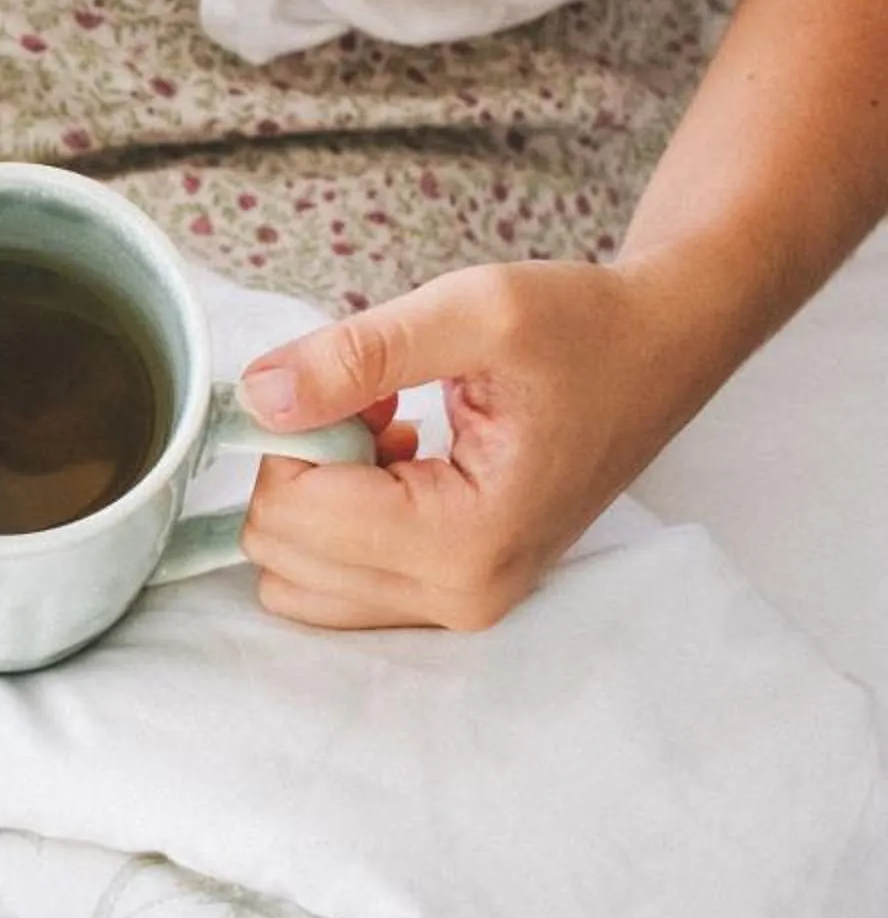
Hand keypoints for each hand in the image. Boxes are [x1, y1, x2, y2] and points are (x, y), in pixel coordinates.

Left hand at [235, 259, 705, 631]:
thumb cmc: (583, 328)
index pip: (291, 514)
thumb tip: (257, 397)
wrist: (661, 351)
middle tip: (371, 400)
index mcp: (465, 540)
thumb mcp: (473, 311)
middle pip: (283, 553)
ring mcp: (460, 605)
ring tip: (387, 426)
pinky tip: (399, 449)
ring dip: (318, 493)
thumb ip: (355, 356)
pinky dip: (342, 514)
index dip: (290, 435)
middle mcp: (460, 596)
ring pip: (300, 575)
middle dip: (301, 466)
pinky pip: (340, 578)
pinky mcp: (456, 594)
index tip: (353, 379)